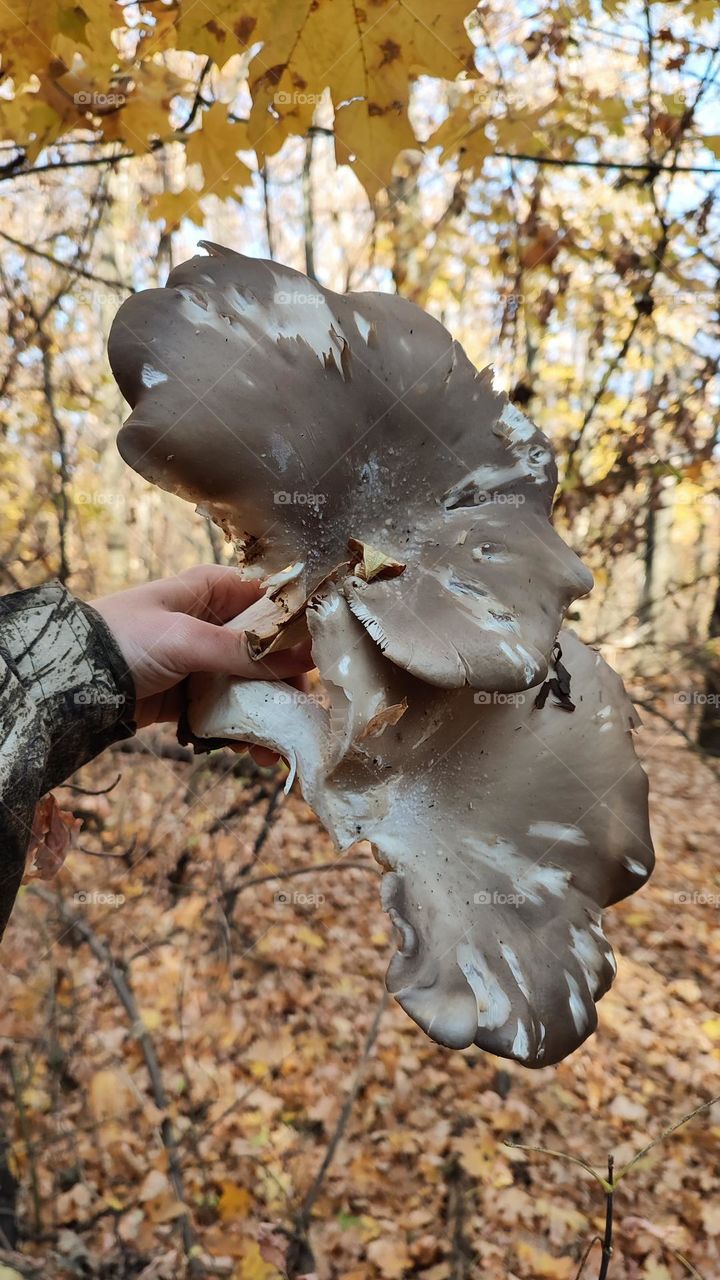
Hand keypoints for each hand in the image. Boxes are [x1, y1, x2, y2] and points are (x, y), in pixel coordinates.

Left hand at [92, 566, 312, 762]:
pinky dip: (241, 732)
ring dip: (267, 717)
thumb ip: (245, 651)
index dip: (301, 629)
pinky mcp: (190, 695)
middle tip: (304, 716)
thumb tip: (307, 656)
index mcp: (213, 590)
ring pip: (251, 687)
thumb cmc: (122, 641)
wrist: (66, 684)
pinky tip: (251, 753)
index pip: (273, 602)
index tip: (327, 659)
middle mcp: (213, 622)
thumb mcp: (186, 639)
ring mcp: (202, 661)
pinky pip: (228, 712)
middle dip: (287, 687)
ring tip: (275, 750)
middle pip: (268, 653)